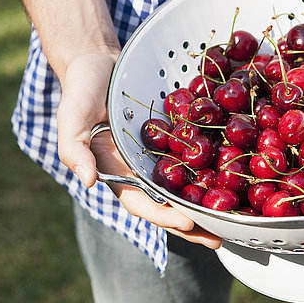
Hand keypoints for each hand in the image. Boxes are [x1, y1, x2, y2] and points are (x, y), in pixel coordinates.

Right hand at [57, 53, 221, 248]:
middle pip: (167, 205)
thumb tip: (89, 182)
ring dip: (205, 206)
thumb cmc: (81, 91)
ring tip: (230, 221)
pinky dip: (210, 171)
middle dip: (191, 225)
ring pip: (183, 187)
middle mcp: (139, 171)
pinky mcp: (172, 139)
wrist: (98, 64)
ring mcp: (157, 156)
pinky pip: (192, 158)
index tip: (187, 222)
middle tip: (218, 239)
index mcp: (116, 173)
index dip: (162, 214)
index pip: (139, 202)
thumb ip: (74, 149)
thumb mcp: (71, 117)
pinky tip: (232, 179)